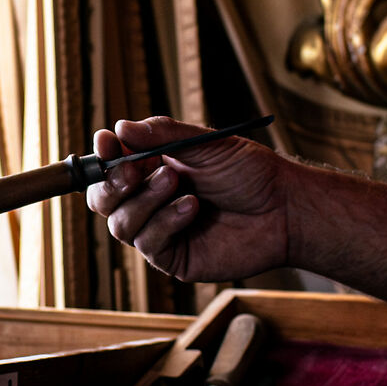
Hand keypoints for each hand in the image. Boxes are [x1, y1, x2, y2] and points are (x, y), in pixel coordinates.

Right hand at [84, 116, 292, 283]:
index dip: (102, 156)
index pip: (110, 166)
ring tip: (175, 183)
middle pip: (103, 200)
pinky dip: (165, 222)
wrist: (283, 208)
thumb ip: (163, 135)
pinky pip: (148, 243)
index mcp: (152, 170)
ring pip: (120, 224)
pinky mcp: (173, 257)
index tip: (106, 143)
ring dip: (144, 201)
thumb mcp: (204, 143)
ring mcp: (159, 231)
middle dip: (111, 185)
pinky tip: (192, 208)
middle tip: (130, 171)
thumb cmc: (249, 173)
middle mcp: (150, 201)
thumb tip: (120, 127)